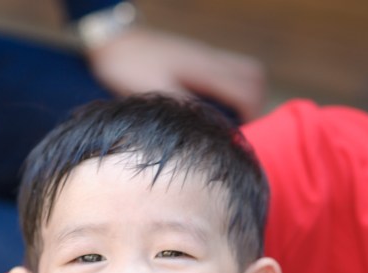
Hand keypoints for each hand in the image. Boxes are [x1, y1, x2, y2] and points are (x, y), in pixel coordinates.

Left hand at [86, 26, 265, 121]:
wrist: (113, 40)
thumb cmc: (128, 66)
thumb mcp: (154, 92)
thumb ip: (185, 109)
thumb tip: (213, 128)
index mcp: (204, 69)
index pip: (248, 90)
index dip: (252, 116)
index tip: (239, 137)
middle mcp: (210, 59)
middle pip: (254, 76)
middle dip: (254, 104)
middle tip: (240, 127)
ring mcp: (205, 56)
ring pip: (243, 70)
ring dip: (244, 94)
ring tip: (230, 119)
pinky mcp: (196, 58)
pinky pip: (228, 70)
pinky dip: (230, 88)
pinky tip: (212, 105)